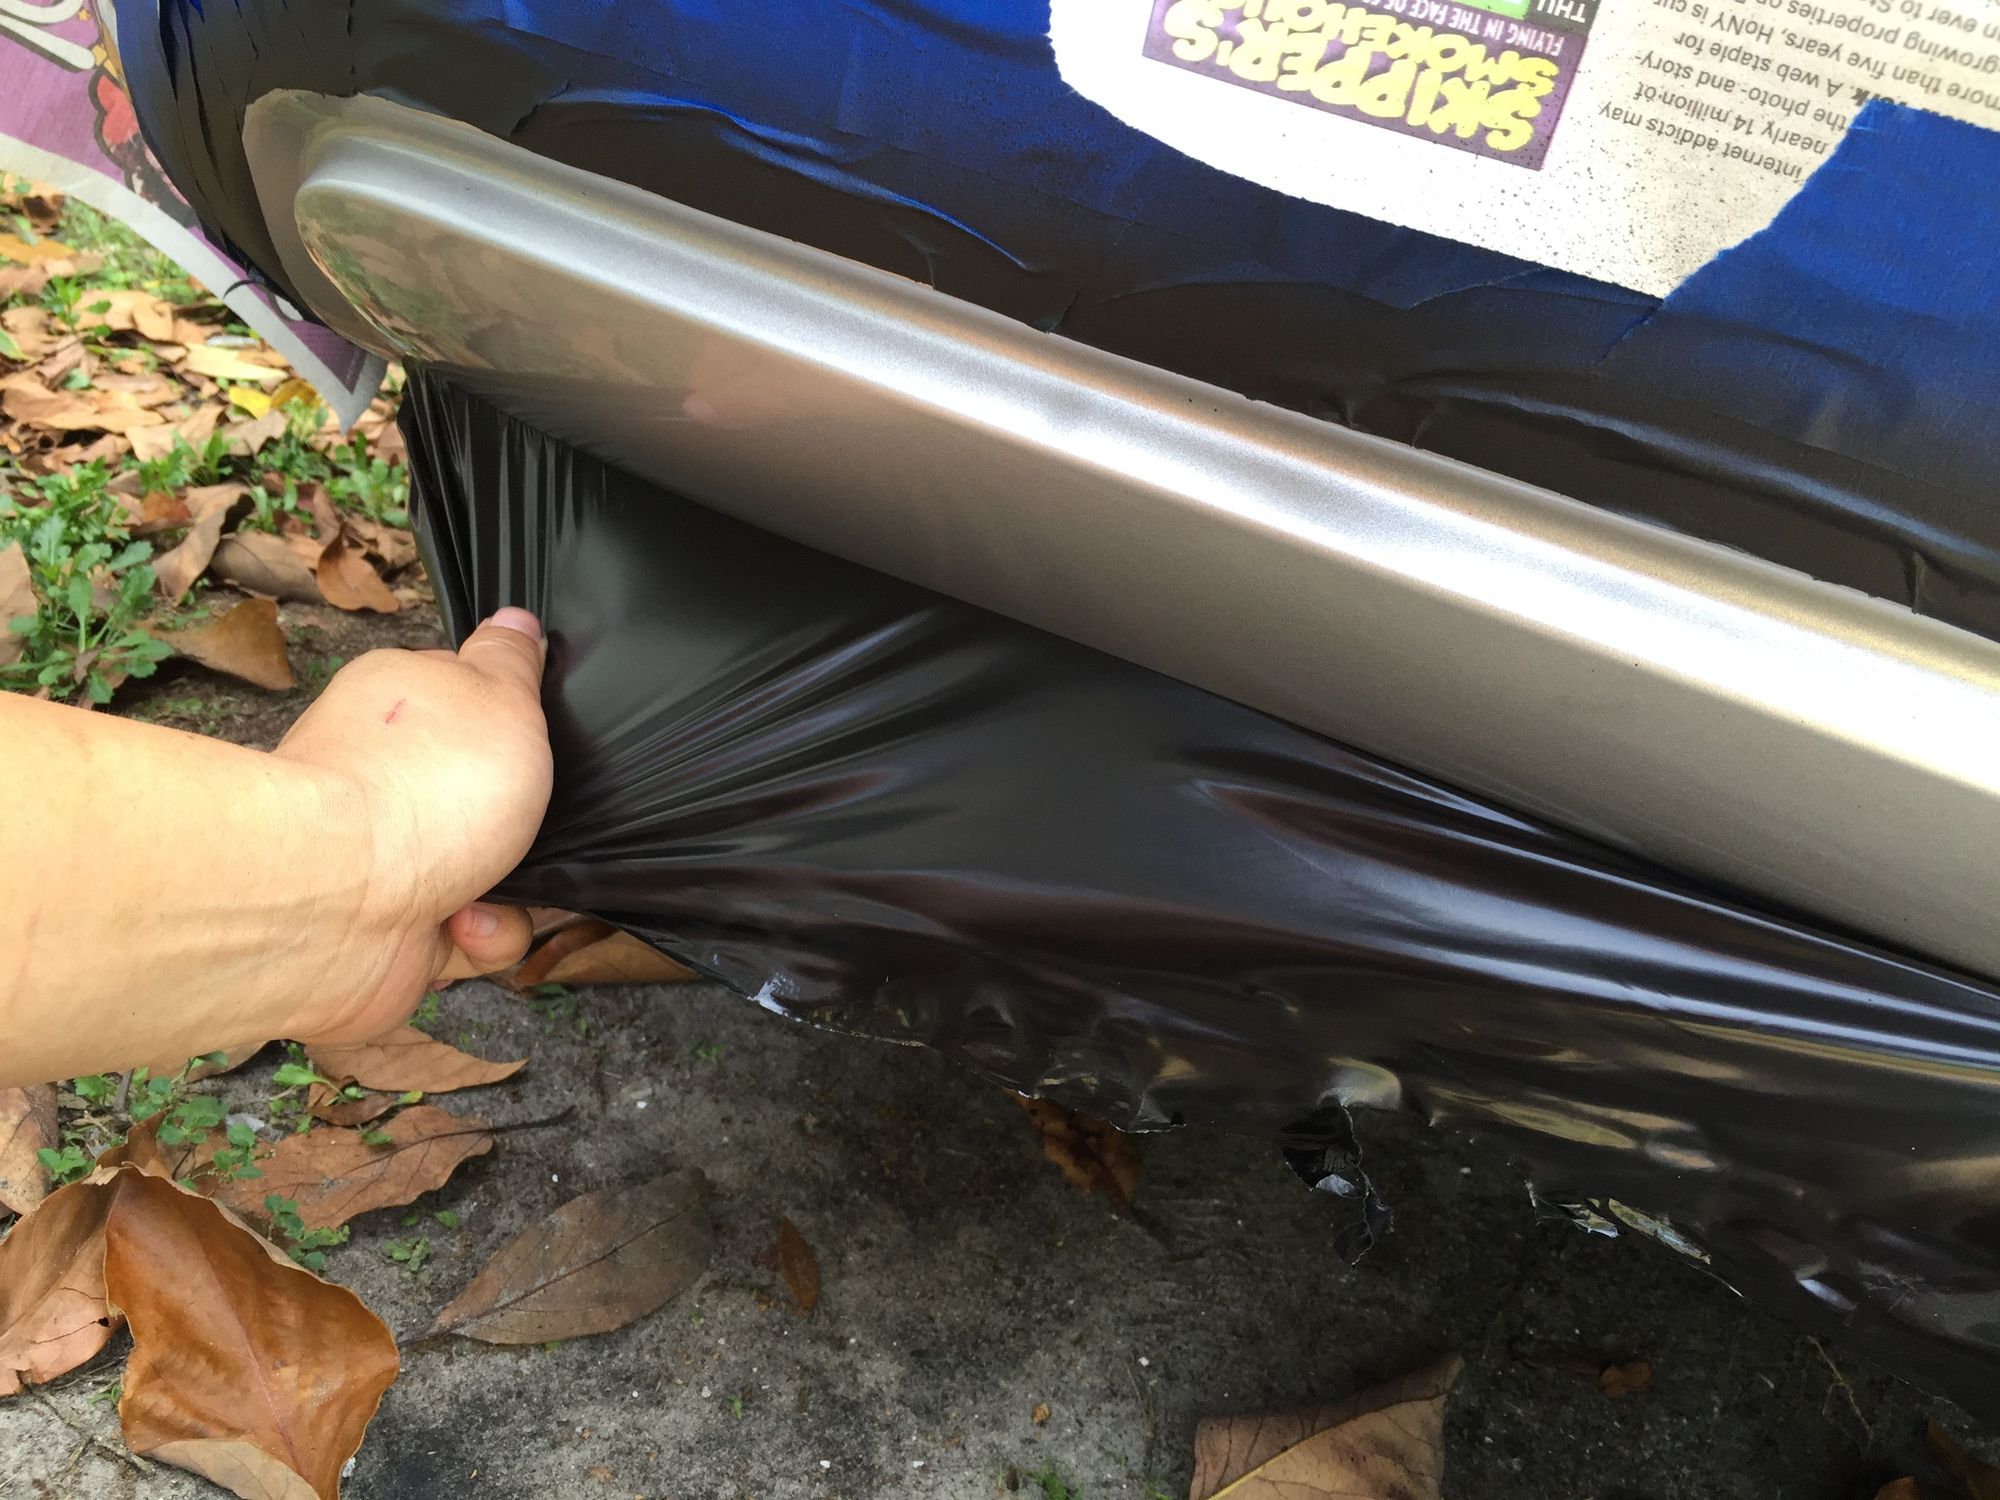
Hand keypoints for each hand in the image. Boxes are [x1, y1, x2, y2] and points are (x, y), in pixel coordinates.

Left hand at [273, 607, 553, 1045]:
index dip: (519, 724)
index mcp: (402, 704)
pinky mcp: (390, 929)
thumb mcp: (497, 695)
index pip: (473, 701)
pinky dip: (481, 937)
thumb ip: (514, 662)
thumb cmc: (417, 787)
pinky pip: (469, 937)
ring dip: (513, 891)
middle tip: (530, 820)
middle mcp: (386, 776)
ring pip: (492, 874)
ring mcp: (384, 857)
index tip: (544, 741)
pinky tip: (461, 927)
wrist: (333, 905)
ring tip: (490, 889)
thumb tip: (517, 621)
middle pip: (491, 797)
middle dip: (525, 821)